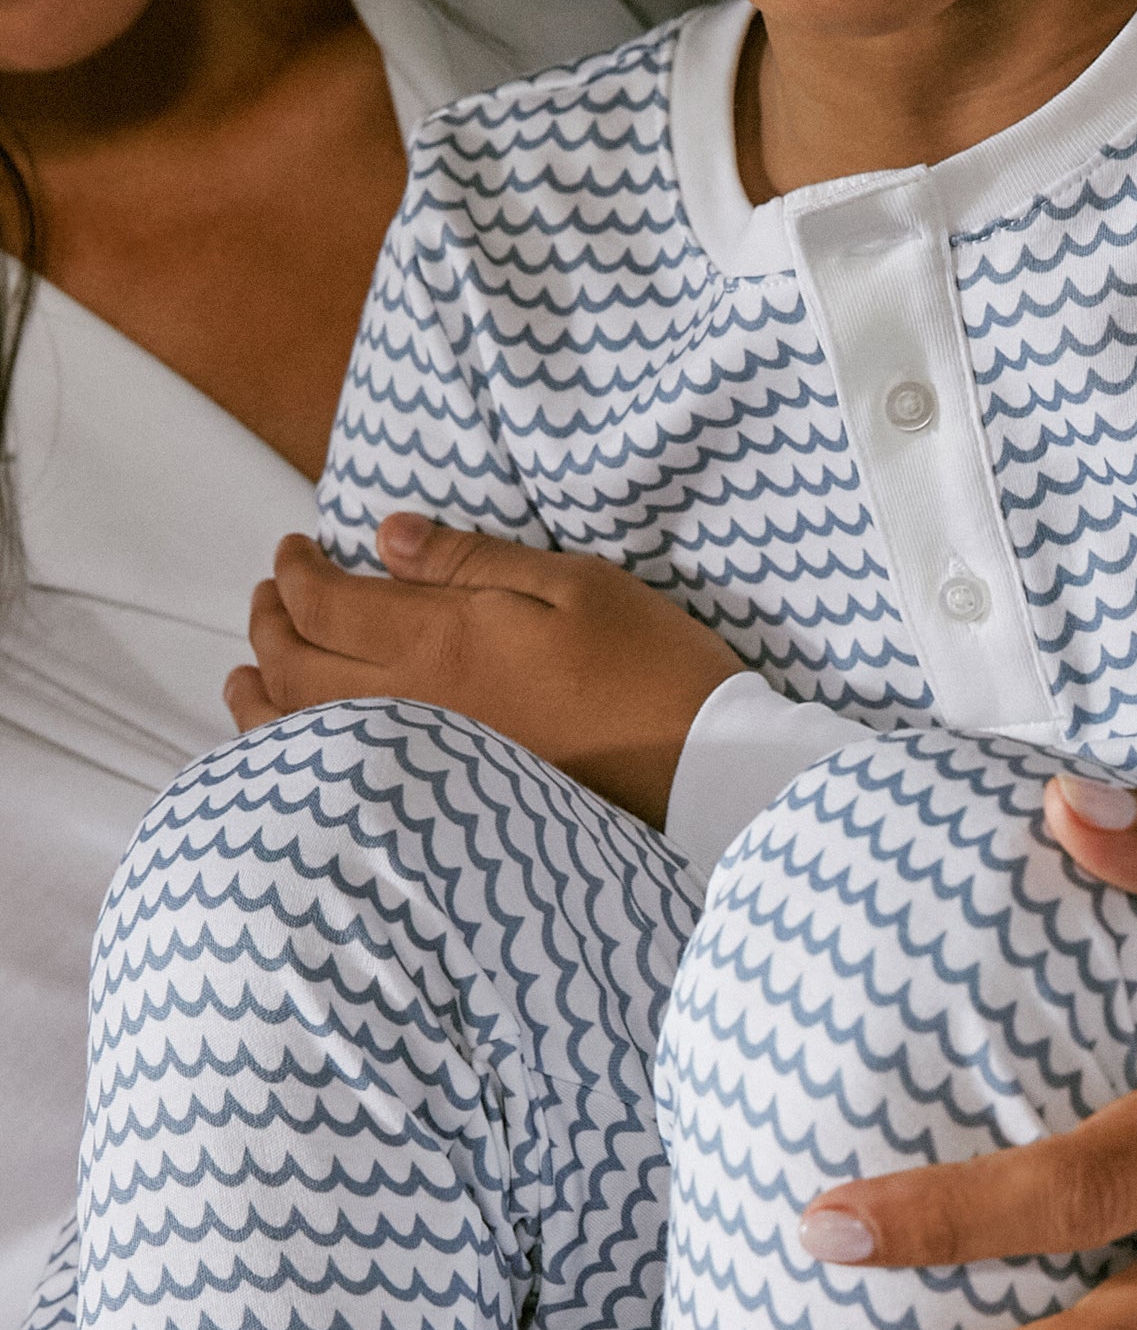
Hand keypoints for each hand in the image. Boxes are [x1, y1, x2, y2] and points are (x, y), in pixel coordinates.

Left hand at [227, 517, 742, 827]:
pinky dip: (294, 752)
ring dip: (261, 692)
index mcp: (440, 638)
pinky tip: (298, 745)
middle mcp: (412, 701)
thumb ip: (471, 559)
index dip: (295, 568)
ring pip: (302, 727)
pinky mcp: (444, 792)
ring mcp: (423, 755)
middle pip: (295, 663)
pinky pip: (337, 772)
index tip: (296, 547)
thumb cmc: (646, 664)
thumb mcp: (572, 581)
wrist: (697, 767)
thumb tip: (388, 537)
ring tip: (247, 671)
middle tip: (272, 593)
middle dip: (268, 620)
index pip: (325, 600)